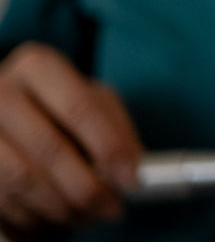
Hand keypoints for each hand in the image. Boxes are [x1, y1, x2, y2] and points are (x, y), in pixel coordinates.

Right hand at [0, 42, 142, 235]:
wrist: (10, 113)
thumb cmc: (61, 105)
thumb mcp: (95, 99)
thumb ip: (116, 128)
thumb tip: (131, 169)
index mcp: (38, 66)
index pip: (80, 107)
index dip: (109, 147)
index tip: (130, 178)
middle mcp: (1, 93)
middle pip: (49, 149)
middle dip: (87, 188)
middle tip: (112, 208)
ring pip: (21, 182)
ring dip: (61, 209)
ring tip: (87, 217)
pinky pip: (1, 203)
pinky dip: (32, 219)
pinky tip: (55, 219)